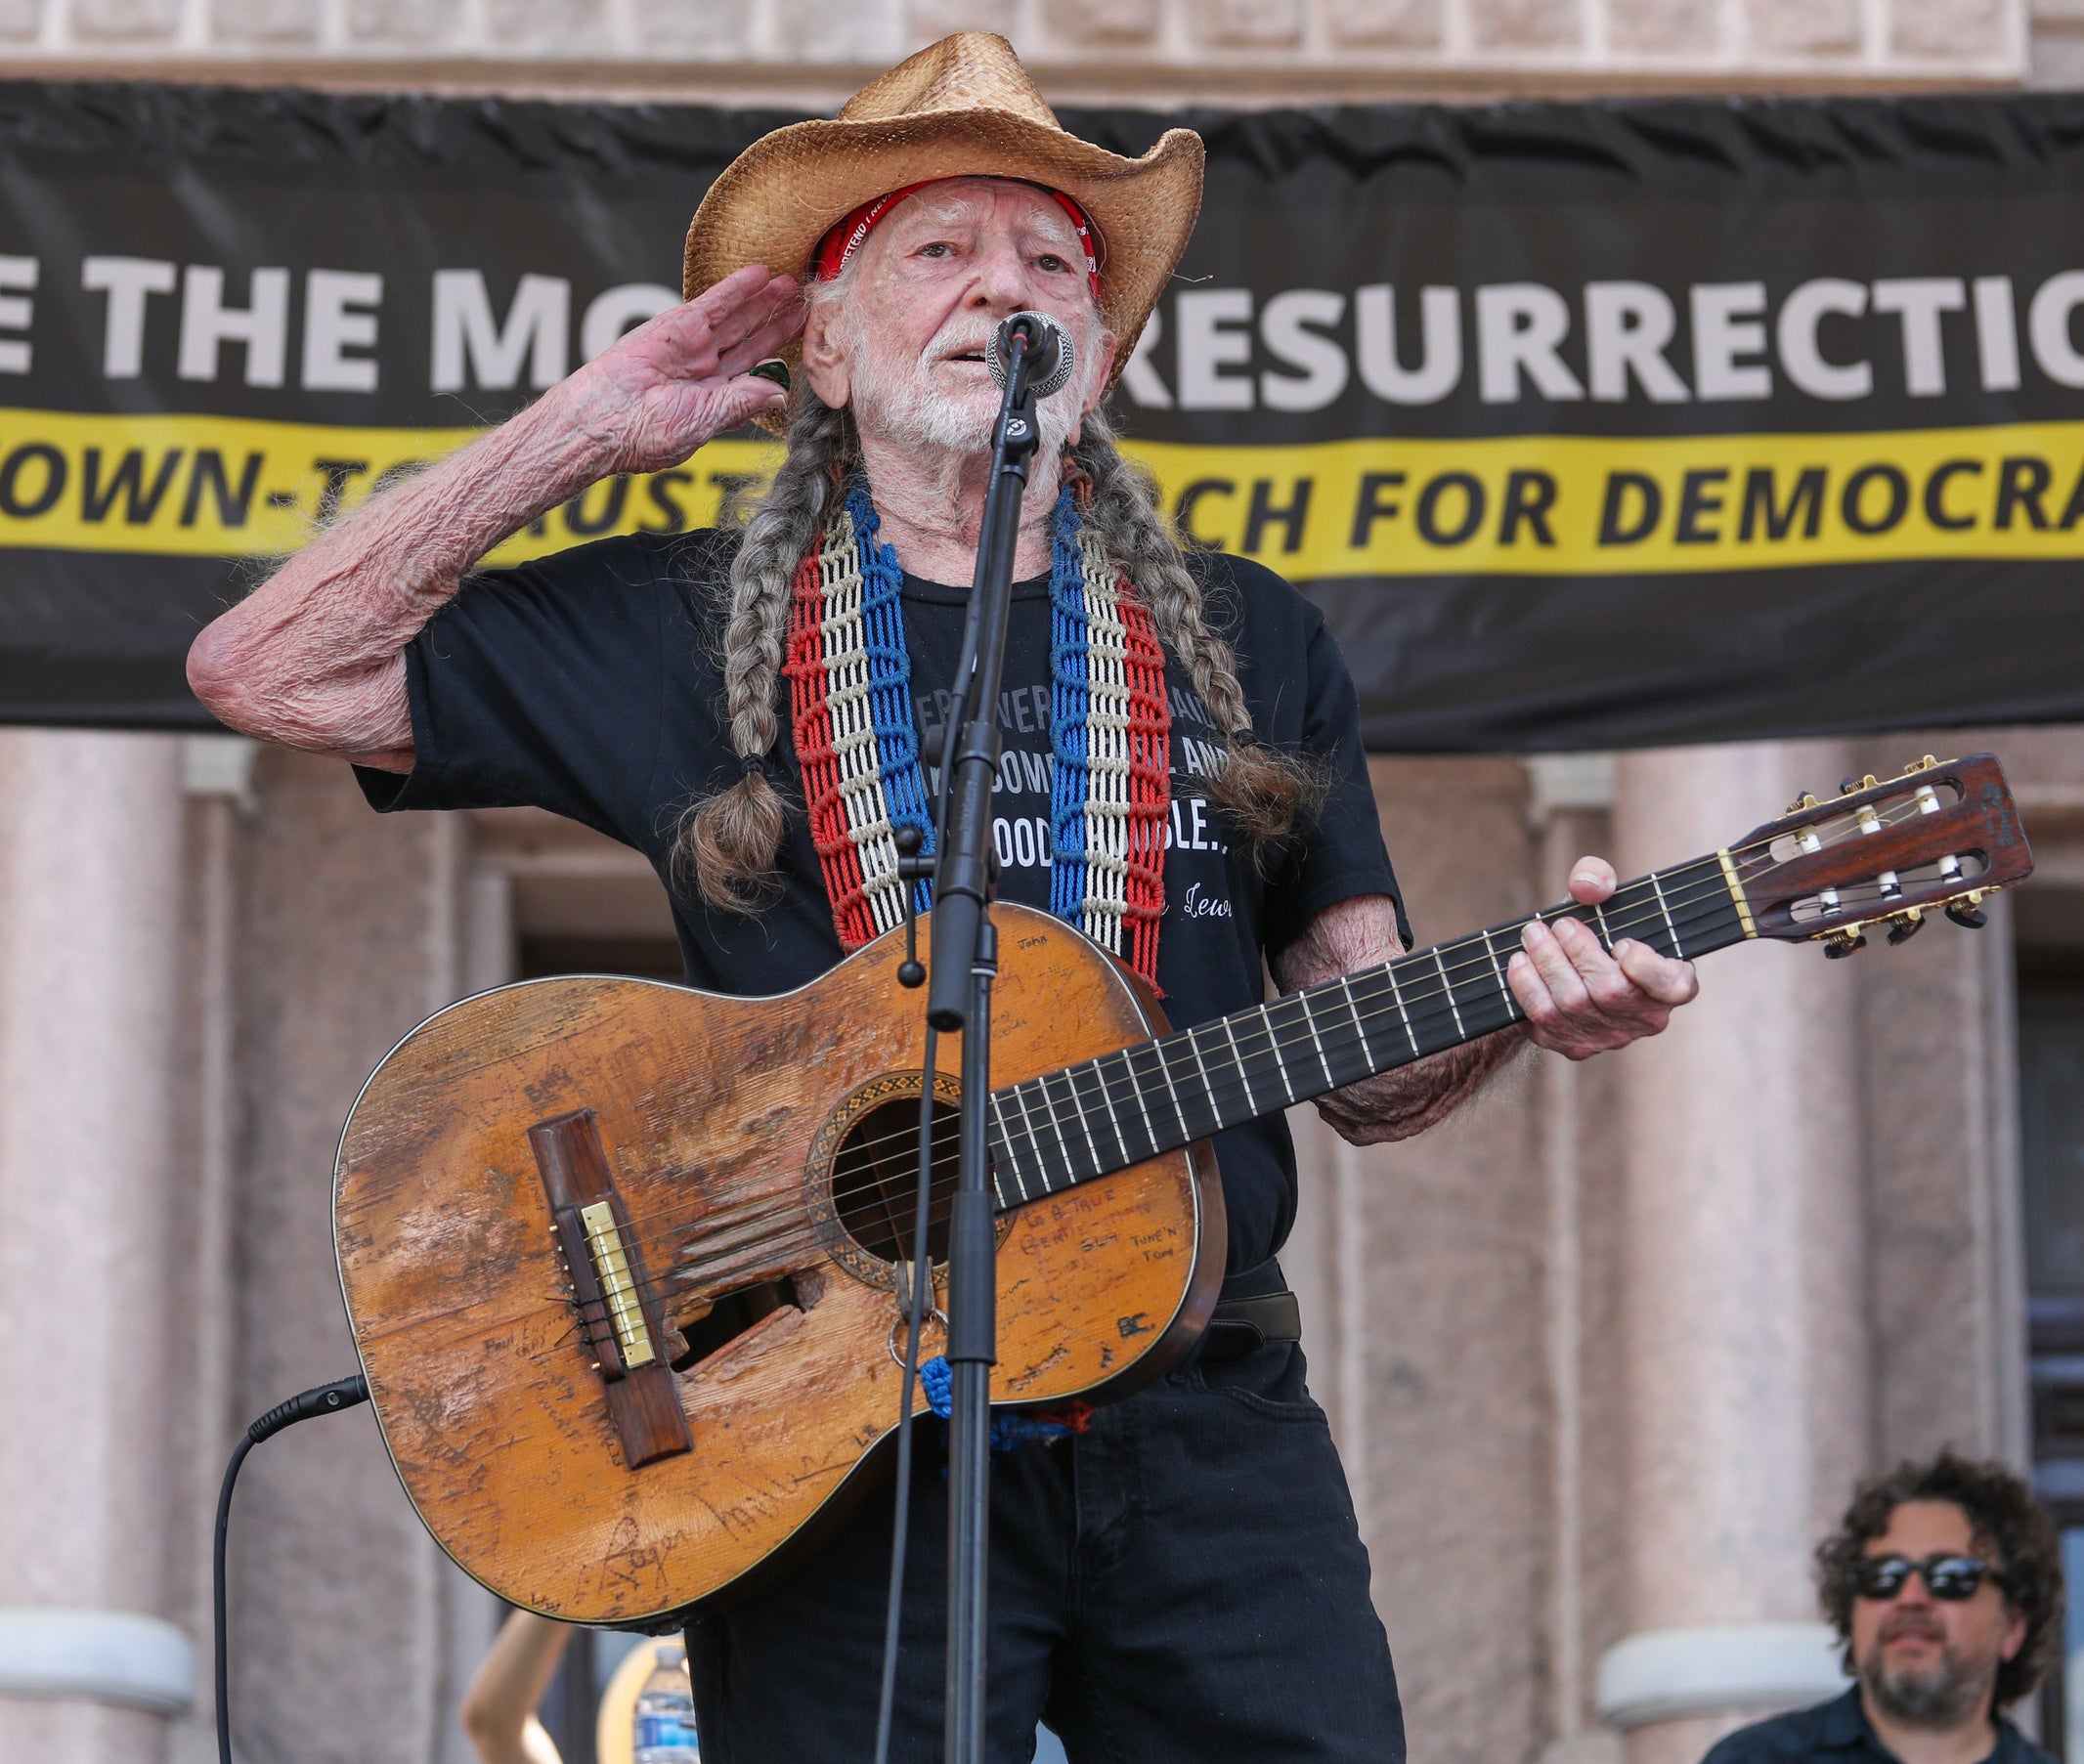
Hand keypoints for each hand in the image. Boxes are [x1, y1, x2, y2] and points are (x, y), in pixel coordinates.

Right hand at [559, 265, 803, 473]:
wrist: (605, 420)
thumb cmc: (646, 435)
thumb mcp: (705, 422)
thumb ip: (743, 403)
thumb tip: (779, 392)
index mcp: (715, 400)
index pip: (756, 374)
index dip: (781, 357)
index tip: (808, 344)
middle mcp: (706, 371)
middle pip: (750, 342)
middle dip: (777, 323)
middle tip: (806, 306)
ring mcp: (692, 346)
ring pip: (736, 319)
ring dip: (763, 301)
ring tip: (790, 284)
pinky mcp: (677, 325)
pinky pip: (712, 302)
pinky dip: (736, 288)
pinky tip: (760, 274)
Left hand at [1508, 856, 1698, 1059]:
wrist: (1565, 970)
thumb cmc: (1596, 932)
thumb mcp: (1600, 899)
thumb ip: (1599, 879)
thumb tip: (1587, 886)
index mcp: (1671, 983)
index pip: (1674, 987)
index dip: (1647, 966)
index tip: (1621, 943)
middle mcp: (1645, 1018)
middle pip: (1610, 991)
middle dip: (1576, 951)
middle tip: (1556, 925)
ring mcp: (1610, 1037)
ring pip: (1573, 1004)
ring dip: (1546, 964)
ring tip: (1532, 936)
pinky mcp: (1574, 1046)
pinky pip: (1545, 1021)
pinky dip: (1527, 988)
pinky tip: (1521, 964)